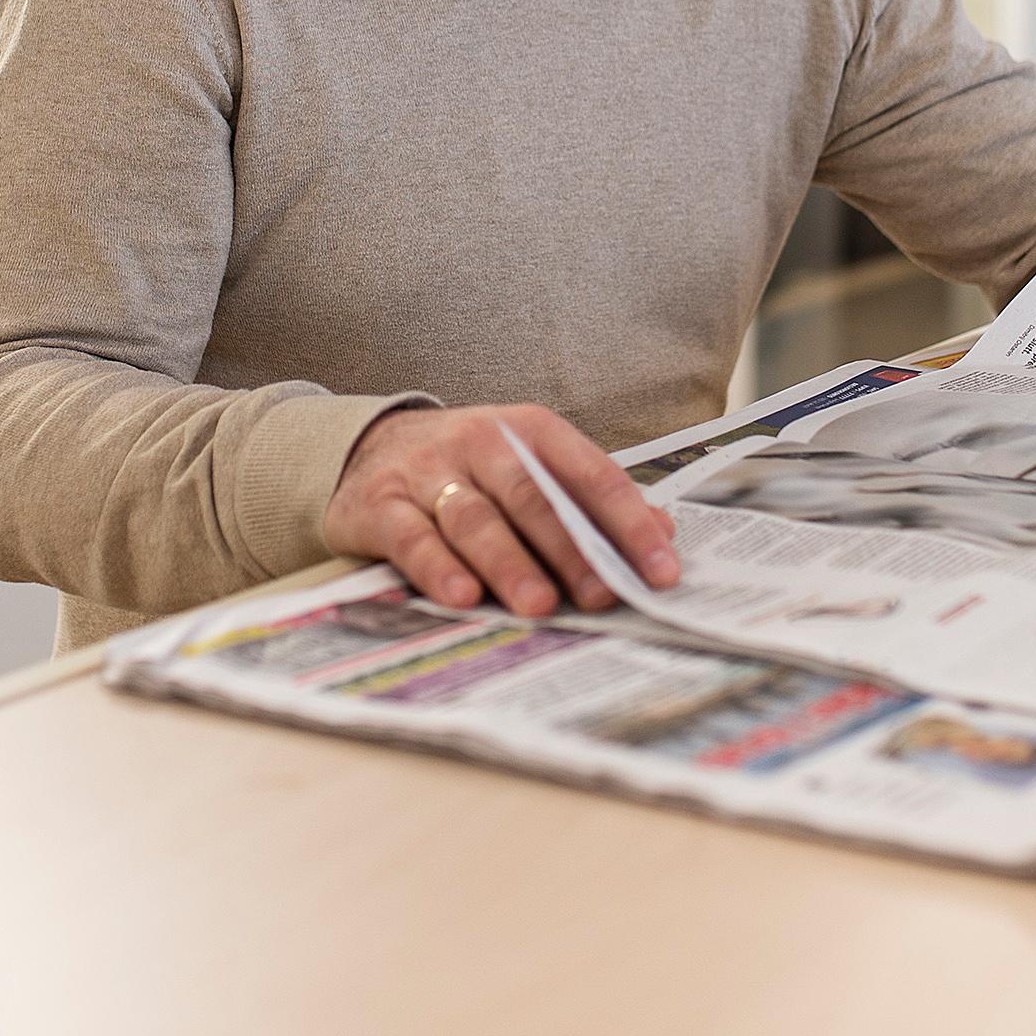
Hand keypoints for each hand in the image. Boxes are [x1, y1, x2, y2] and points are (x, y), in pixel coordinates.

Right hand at [324, 403, 681, 617]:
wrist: (372, 445)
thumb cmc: (472, 468)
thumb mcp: (533, 468)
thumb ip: (593, 500)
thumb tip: (663, 531)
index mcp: (530, 431)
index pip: (591, 474)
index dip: (628, 523)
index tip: (661, 570)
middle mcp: (480, 443)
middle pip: (533, 498)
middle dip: (571, 549)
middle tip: (601, 594)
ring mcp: (427, 472)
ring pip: (474, 518)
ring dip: (509, 563)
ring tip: (538, 604)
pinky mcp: (379, 504)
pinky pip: (412, 537)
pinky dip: (437, 568)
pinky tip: (462, 596)